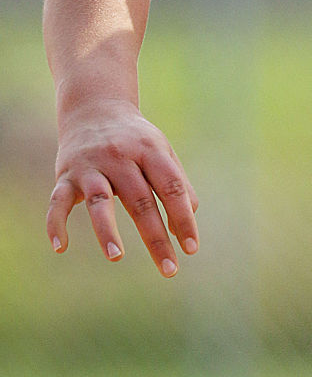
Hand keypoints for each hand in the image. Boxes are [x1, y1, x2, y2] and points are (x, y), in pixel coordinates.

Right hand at [47, 101, 198, 275]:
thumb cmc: (136, 140)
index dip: (183, 218)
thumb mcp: (162, 153)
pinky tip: (60, 247)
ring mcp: (91, 166)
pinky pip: (57, 201)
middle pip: (140, 200)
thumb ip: (178, 184)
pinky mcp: (65, 175)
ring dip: (106, 230)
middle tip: (169, 269)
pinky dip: (56, 224)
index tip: (191, 249)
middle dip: (156, 237)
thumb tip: (186, 223)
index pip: (172, 188)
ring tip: (117, 257)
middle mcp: (121, 156)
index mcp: (150, 151)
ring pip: (98, 201)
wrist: (94, 108)